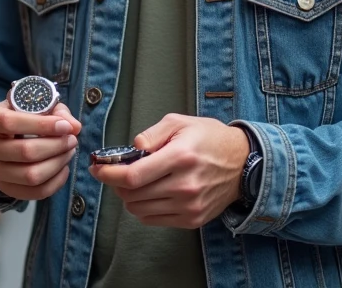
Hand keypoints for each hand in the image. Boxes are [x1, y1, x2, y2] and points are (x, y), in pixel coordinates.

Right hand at [0, 100, 81, 200]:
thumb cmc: (18, 115)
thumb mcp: (32, 104)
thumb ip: (55, 111)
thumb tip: (74, 126)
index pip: (9, 123)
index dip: (41, 125)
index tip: (65, 126)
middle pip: (24, 152)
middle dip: (55, 146)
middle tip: (72, 139)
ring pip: (31, 175)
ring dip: (57, 164)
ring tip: (69, 152)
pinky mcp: (3, 188)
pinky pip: (34, 192)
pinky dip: (55, 182)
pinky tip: (63, 168)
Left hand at [90, 114, 249, 228]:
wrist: (243, 164)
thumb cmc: (209, 138)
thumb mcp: (180, 122)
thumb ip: (152, 133)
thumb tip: (132, 149)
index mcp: (180, 157)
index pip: (133, 176)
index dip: (109, 175)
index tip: (97, 169)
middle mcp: (185, 185)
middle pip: (132, 195)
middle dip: (116, 184)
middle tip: (115, 172)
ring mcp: (189, 206)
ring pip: (139, 209)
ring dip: (128, 196)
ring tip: (133, 182)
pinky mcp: (192, 219)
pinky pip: (153, 219)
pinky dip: (143, 208)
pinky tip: (147, 193)